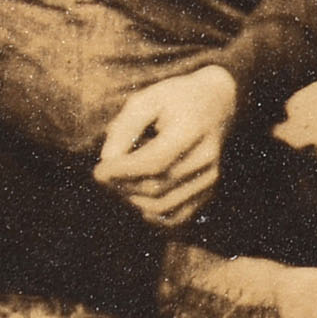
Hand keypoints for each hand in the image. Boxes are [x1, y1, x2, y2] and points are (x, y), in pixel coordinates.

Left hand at [95, 65, 238, 229]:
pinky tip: (139, 197)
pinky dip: (151, 215)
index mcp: (192, 130)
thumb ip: (124, 127)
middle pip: (155, 187)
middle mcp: (205, 158)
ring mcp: (209, 178)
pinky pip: (175, 218)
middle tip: (106, 174)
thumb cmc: (176, 99)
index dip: (122, 172)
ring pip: (162, 207)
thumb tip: (107, 161)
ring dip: (133, 199)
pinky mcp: (208, 191)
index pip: (154, 163)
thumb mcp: (147, 99)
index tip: (98, 170)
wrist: (218, 102)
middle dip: (122, 186)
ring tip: (122, 181)